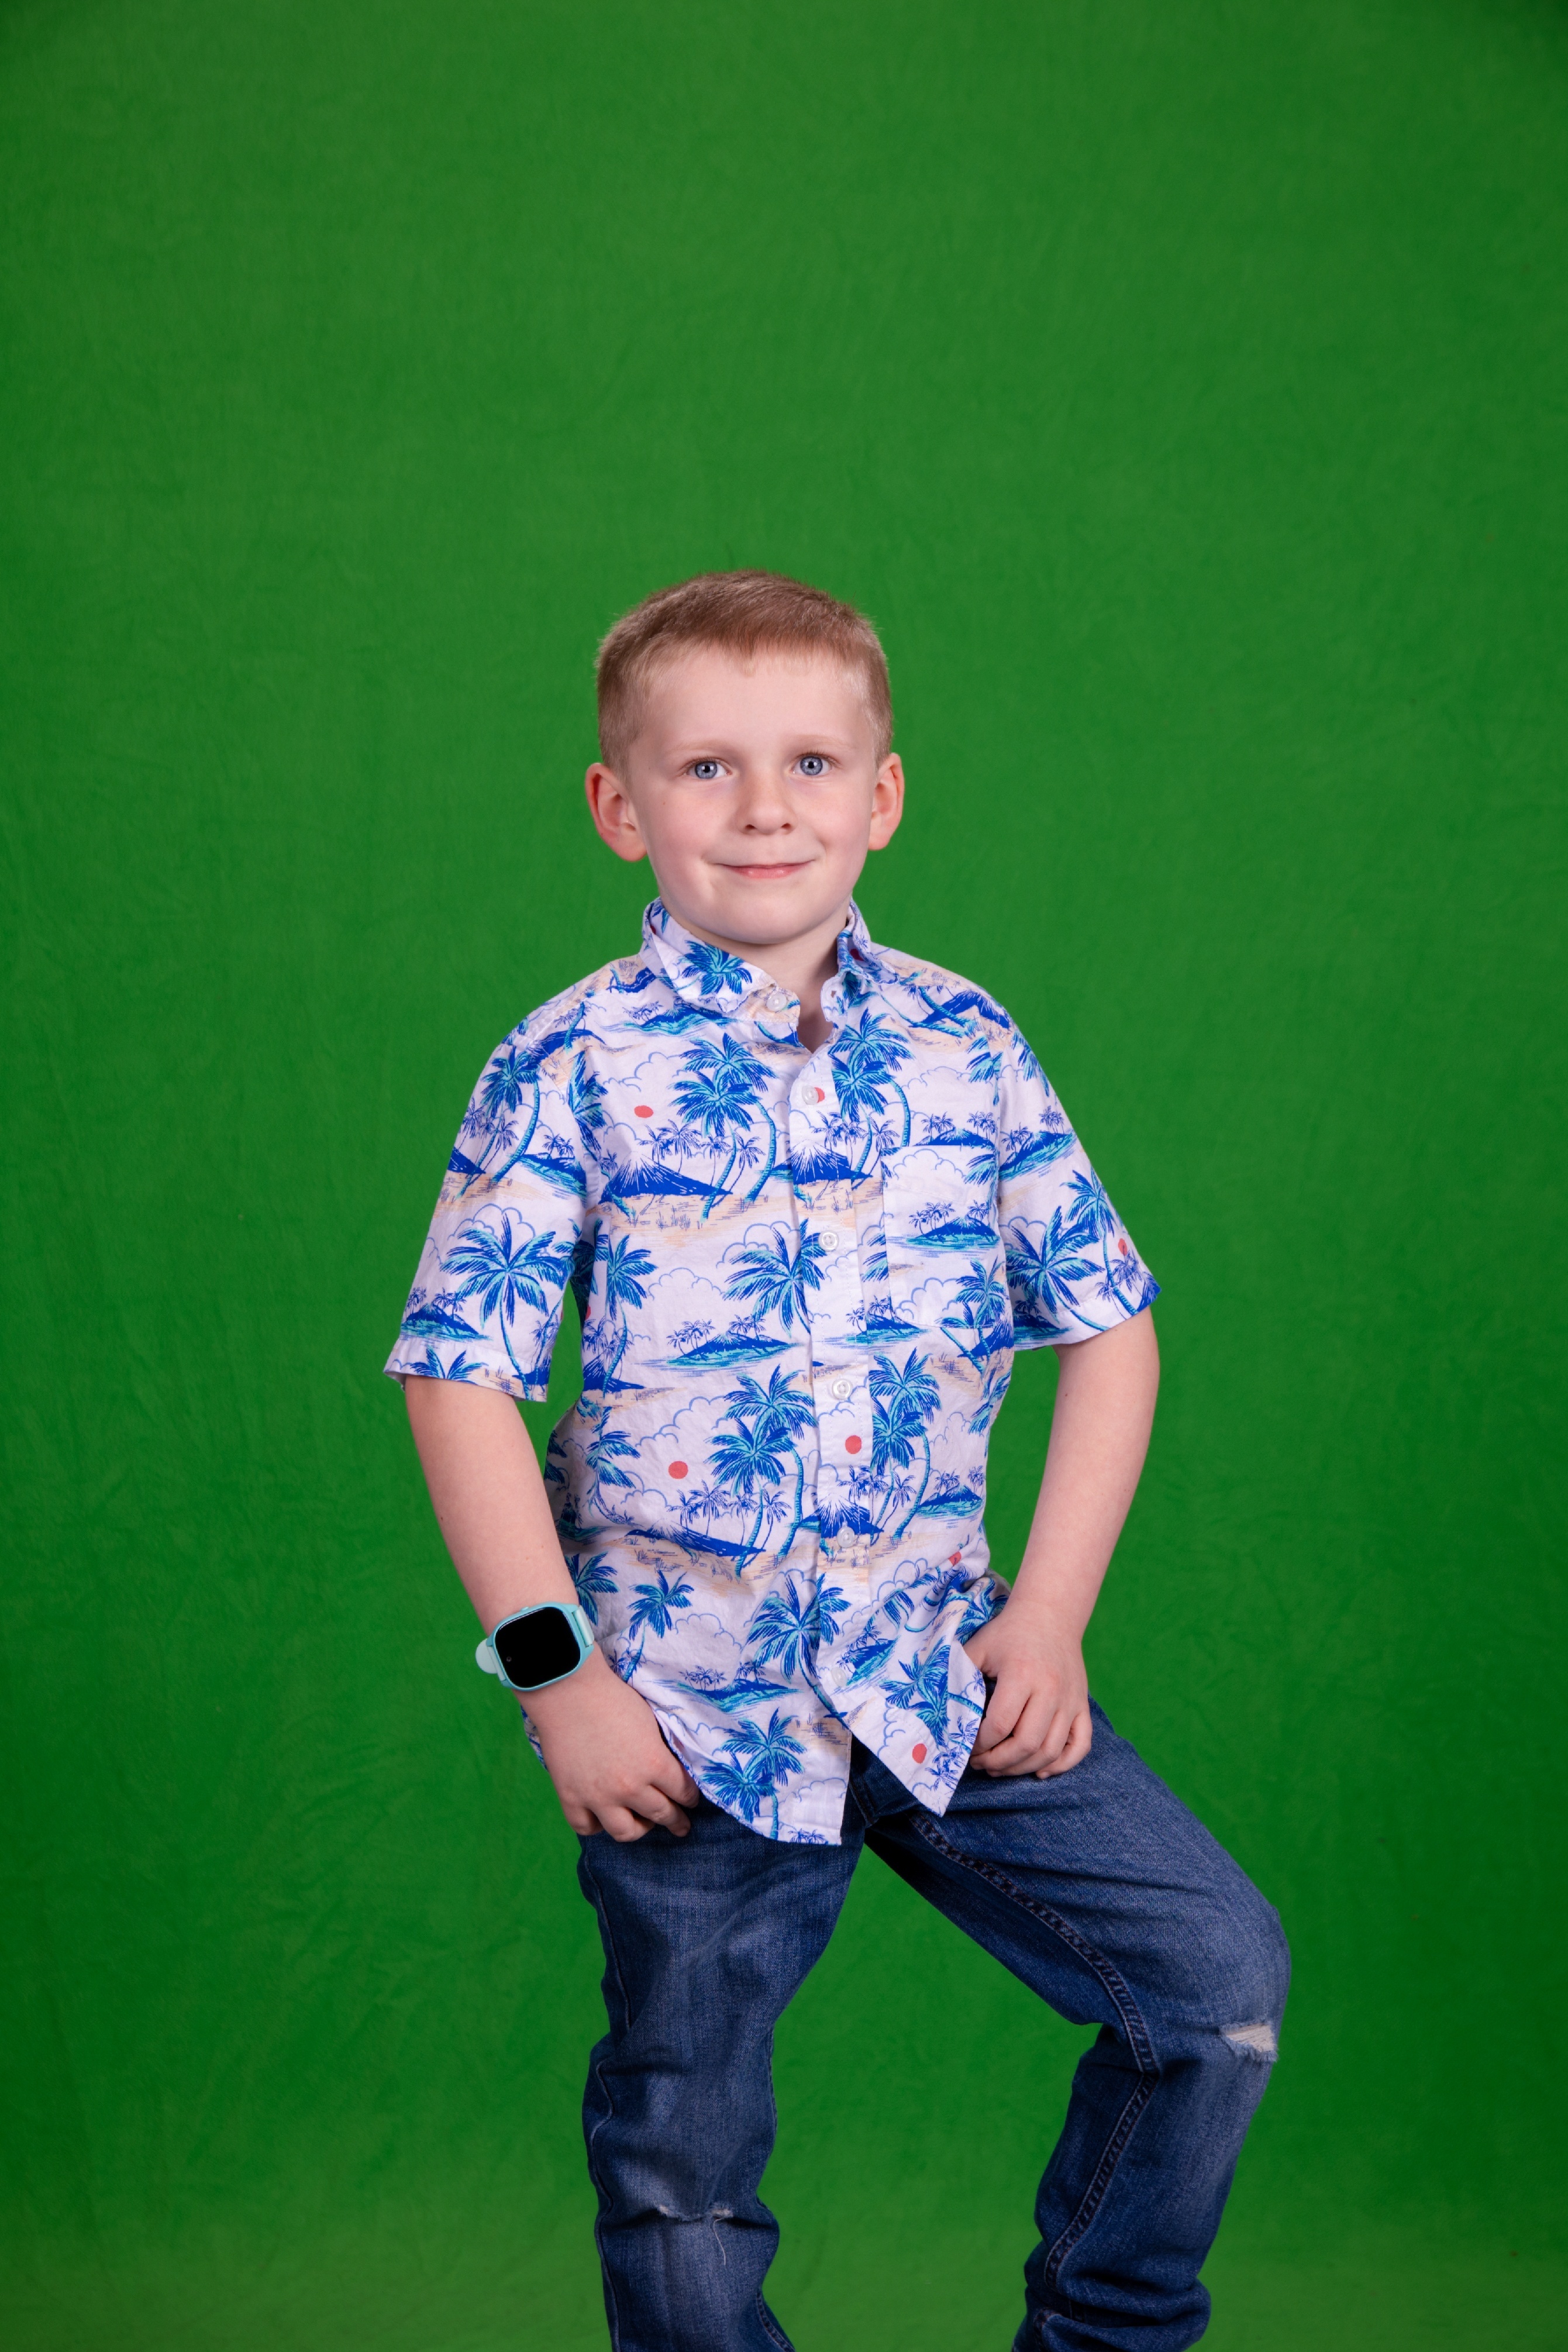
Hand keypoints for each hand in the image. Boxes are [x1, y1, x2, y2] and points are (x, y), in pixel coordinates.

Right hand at [524, 1649, 700, 1839]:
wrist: (568, 1691)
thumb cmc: (612, 1698)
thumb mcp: (650, 1723)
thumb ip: (659, 1752)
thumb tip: (667, 1771)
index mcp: (654, 1763)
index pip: (682, 1792)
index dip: (690, 1798)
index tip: (691, 1802)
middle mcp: (629, 1787)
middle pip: (661, 1814)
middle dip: (676, 1821)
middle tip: (681, 1825)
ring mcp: (598, 1797)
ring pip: (626, 1832)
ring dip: (639, 1829)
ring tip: (642, 1823)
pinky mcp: (571, 1798)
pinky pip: (587, 1827)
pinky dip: (596, 1825)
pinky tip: (602, 1817)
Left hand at [963, 1605, 1091, 1778]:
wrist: (1050, 1615)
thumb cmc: (1008, 1633)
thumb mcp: (979, 1646)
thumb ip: (958, 1674)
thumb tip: (943, 1710)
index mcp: (1021, 1675)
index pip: (1000, 1724)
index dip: (979, 1743)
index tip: (966, 1745)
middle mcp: (1051, 1691)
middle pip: (1026, 1744)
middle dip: (998, 1762)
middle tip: (979, 1763)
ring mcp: (1071, 1701)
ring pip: (1051, 1751)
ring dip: (1023, 1768)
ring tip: (1000, 1768)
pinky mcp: (1082, 1706)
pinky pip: (1080, 1746)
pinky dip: (1062, 1764)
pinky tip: (1040, 1770)